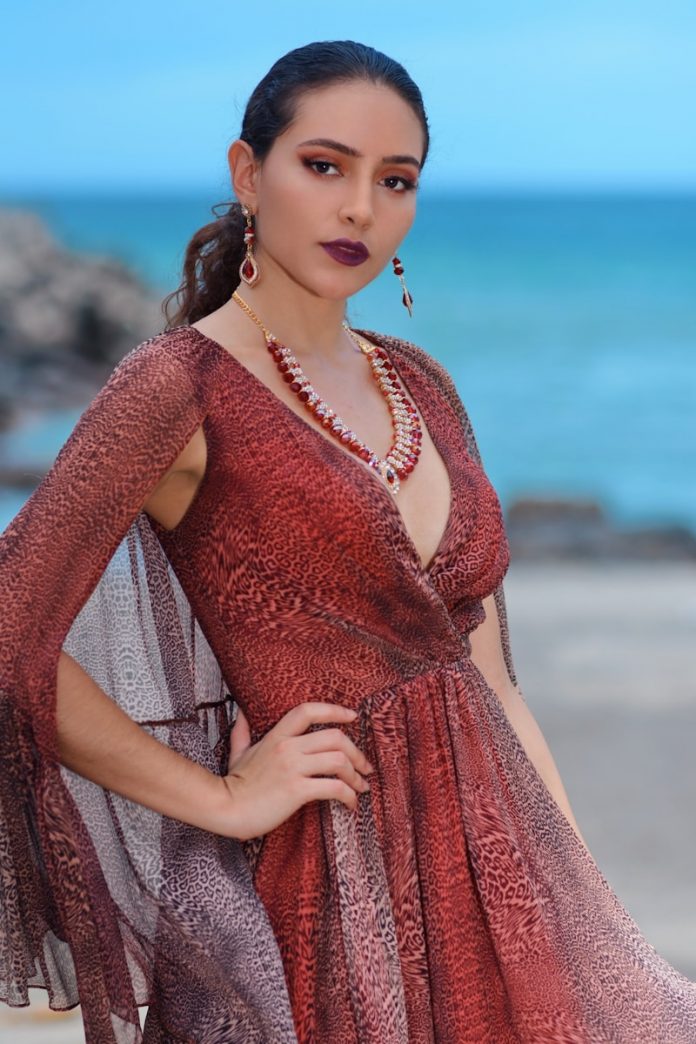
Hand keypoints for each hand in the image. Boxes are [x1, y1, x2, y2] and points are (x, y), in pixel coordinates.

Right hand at [219, 701, 373, 840]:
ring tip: (361, 787)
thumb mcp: (238, 751)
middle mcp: (287, 748)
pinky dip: (349, 796)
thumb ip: (242, 730)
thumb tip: (241, 711)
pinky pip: (333, 788)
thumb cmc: (234, 784)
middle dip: (357, 753)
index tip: (352, 716)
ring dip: (356, 776)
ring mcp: (292, 769)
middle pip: (335, 738)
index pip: (308, 710)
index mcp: (277, 736)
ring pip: (339, 761)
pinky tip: (351, 804)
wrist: (224, 809)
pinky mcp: (296, 791)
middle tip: (365, 767)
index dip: (334, 710)